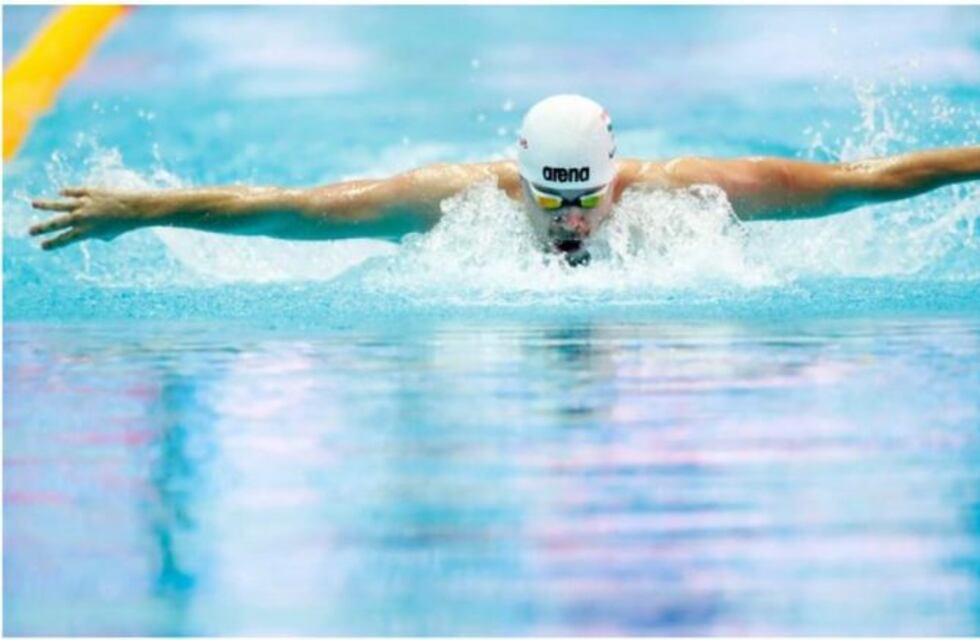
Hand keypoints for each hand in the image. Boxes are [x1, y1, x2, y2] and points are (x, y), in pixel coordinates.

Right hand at [30, 187, 147, 249]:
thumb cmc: (124, 224)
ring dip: (45, 205)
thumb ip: (94, 234)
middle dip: (41, 228)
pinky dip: (66, 192)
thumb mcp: (108, 234)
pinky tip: (60, 193)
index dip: (53, 243)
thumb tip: (83, 229)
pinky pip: (74, 191)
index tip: (42, 246)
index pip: (64, 239)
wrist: (135, 209)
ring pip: (59, 204)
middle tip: (30, 231)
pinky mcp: (89, 192)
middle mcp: (82, 218)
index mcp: (86, 232)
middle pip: (56, 224)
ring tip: (34, 204)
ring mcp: (84, 204)